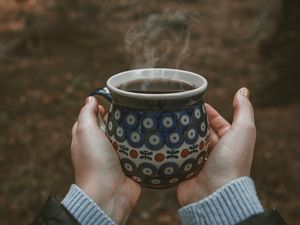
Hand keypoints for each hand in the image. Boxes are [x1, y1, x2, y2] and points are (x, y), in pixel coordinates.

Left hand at [71, 96, 140, 224]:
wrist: (109, 192)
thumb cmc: (94, 161)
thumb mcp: (85, 131)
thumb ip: (86, 113)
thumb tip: (90, 99)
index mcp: (88, 137)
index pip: (93, 117)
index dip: (101, 108)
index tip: (112, 103)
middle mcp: (102, 145)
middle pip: (113, 124)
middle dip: (121, 117)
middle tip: (132, 111)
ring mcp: (117, 154)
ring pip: (127, 135)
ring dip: (134, 129)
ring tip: (145, 119)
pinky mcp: (131, 161)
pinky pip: (138, 148)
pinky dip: (143, 142)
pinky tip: (151, 134)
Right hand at [177, 88, 255, 205]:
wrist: (215, 193)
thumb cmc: (231, 162)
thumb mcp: (243, 131)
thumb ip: (243, 110)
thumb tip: (243, 90)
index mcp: (230, 142)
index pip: (217, 122)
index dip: (208, 112)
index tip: (194, 102)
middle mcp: (216, 152)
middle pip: (202, 131)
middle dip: (192, 121)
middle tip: (178, 111)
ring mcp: (201, 162)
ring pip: (189, 143)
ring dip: (181, 134)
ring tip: (169, 122)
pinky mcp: (187, 170)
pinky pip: (179, 155)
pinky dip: (174, 148)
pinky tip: (165, 139)